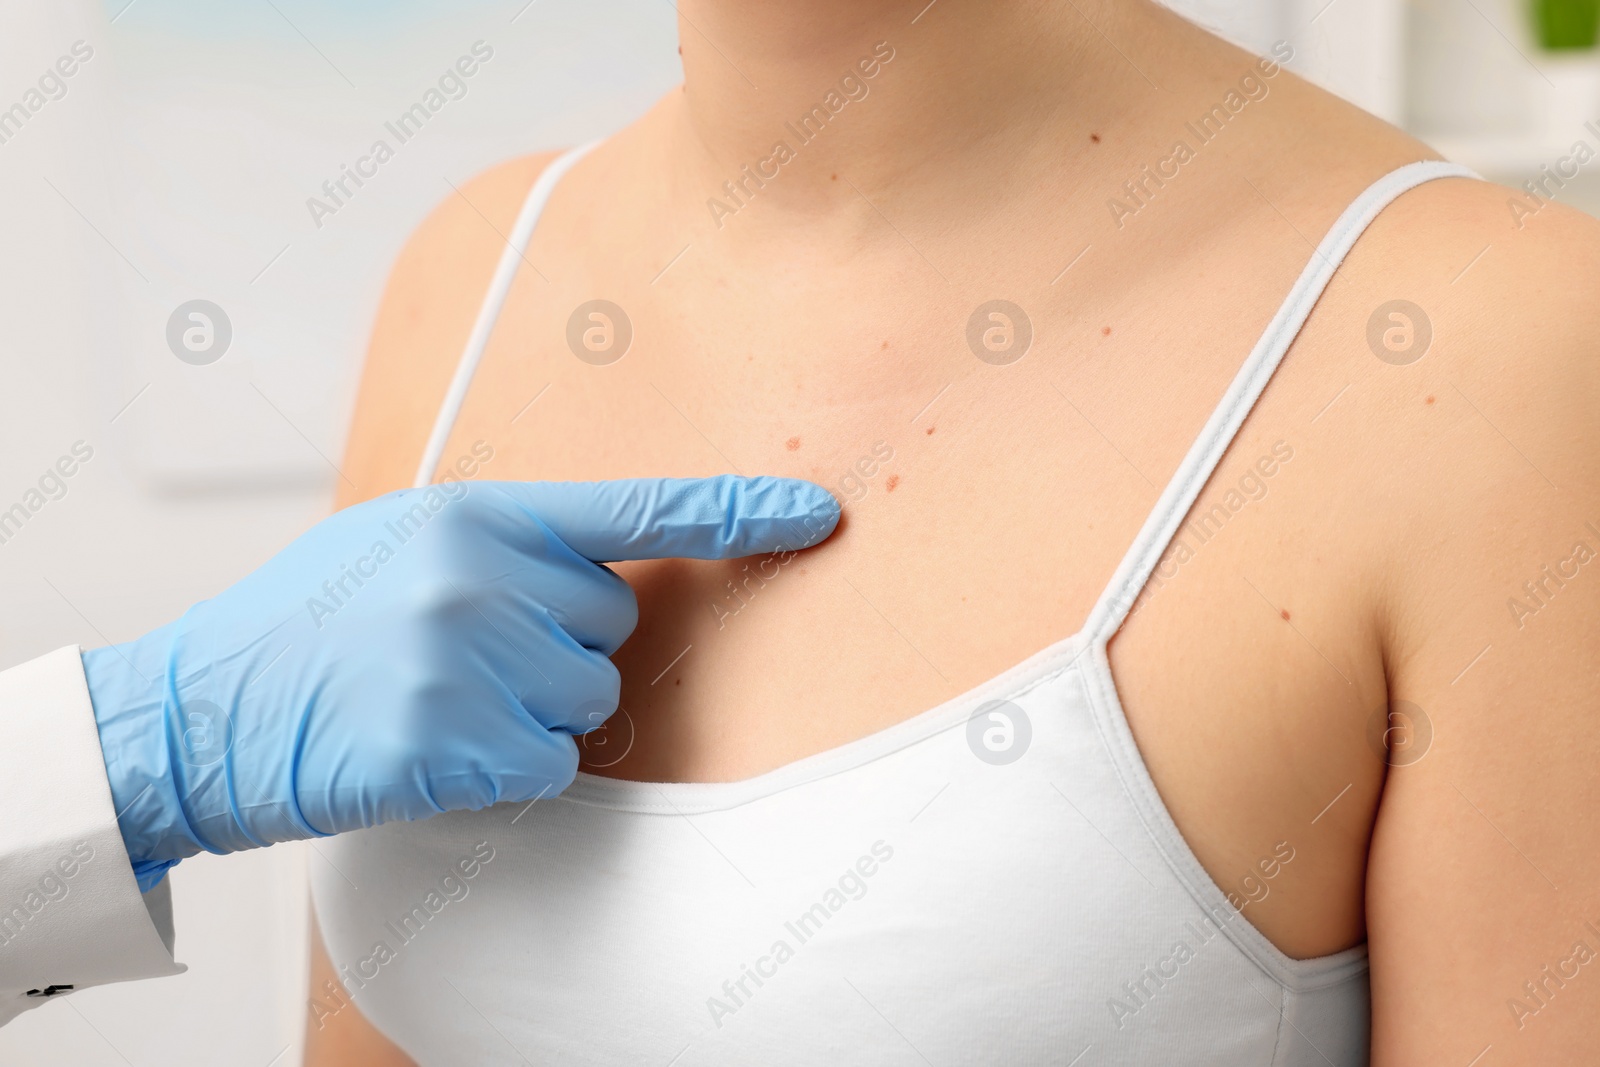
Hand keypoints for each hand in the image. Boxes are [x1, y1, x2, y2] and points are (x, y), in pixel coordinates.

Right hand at [82, 476, 837, 889]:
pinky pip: (549, 766)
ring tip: (436, 703)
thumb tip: (601, 581)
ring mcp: (464, 657)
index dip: (739, 512)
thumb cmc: (308, 628)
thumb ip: (505, 546)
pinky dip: (507, 772)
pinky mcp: (452, 741)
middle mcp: (477, 574)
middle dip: (558, 650)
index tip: (817, 513)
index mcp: (473, 513)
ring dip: (531, 717)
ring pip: (587, 702)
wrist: (201, 712)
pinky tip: (431, 751)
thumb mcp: (398, 542)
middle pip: (612, 628)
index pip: (636, 510)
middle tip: (461, 659)